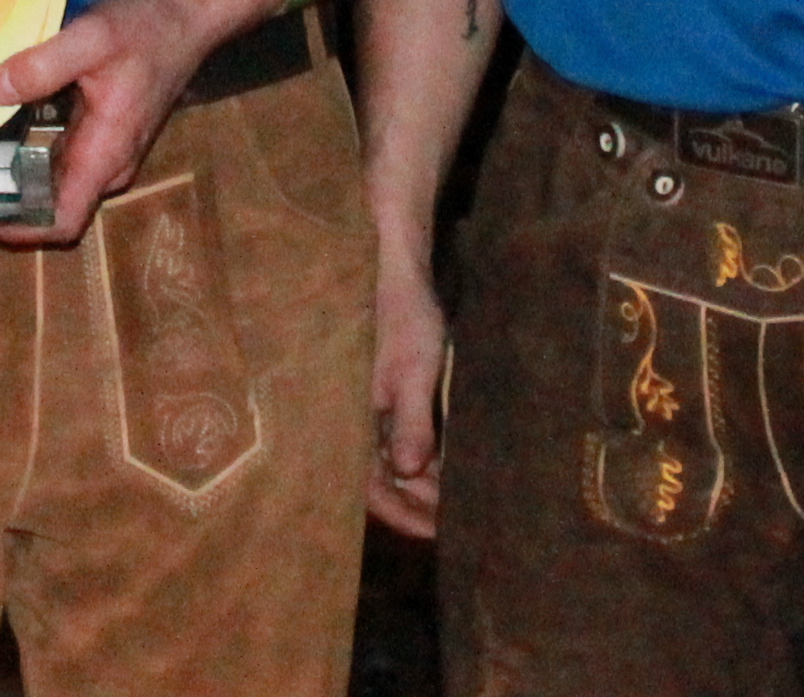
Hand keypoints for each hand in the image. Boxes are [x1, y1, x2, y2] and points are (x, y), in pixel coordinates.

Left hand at [0, 0, 243, 243]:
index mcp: (105, 154)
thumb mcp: (91, 37)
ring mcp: (107, 150)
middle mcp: (107, 164)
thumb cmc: (146, 28)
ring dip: (15, 176)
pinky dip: (30, 151)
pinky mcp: (104, 132)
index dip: (16, 229)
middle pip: (52, 205)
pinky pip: (61, 156)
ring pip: (55, 181)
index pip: (61, 222)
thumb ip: (41, 66)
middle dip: (5, 200)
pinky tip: (0, 125)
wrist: (189, 15)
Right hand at [365, 241, 453, 537]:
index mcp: (347, 420)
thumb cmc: (401, 315)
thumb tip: (411, 472)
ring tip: (454, 501)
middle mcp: (349, 422)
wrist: (391, 269)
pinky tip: (441, 465)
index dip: (404, 515)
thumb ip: (411, 422)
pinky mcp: (375, 396)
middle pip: (378, 481)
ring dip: (417, 482)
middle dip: (415, 504)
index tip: (438, 535)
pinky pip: (391, 439)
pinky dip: (415, 455)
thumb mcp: (413, 369)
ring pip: (385, 462)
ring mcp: (362, 410)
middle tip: (456, 523)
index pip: (371, 488)